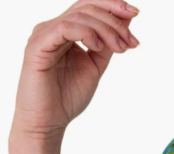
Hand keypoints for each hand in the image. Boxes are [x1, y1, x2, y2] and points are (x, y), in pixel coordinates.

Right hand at [11, 0, 140, 141]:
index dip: (113, 6)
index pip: (89, 7)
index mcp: (66, 31)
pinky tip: (98, 47)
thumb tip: (126, 24)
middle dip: (114, 18)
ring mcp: (44, 35)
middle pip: (86, 6)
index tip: (136, 15)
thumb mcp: (95, 67)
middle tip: (131, 40)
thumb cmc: (67, 98)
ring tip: (120, 48)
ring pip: (79, 15)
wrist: (47, 122)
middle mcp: (53, 28)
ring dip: (105, 29)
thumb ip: (107, 46)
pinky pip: (64, 28)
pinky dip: (85, 33)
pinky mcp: (37, 46)